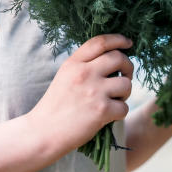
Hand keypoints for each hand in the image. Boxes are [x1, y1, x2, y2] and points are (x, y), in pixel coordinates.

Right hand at [29, 34, 133, 153]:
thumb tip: (111, 58)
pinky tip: (109, 116)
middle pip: (119, 59)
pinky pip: (124, 107)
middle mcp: (84, 73)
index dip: (118, 39)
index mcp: (73, 63)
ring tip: (115, 100)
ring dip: (125, 93)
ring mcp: (94, 91)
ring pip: (126, 84)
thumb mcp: (64, 77)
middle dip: (128, 67)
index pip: (100, 42)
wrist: (43, 132)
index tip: (128, 43)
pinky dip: (120, 113)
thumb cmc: (55, 107)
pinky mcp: (101, 110)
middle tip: (126, 76)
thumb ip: (83, 66)